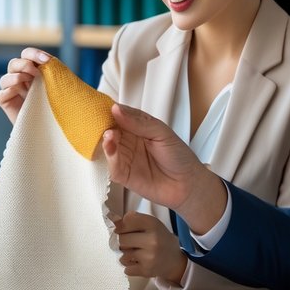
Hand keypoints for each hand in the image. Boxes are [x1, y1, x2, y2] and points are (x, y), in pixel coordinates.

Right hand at [0, 48, 51, 123]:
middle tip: (36, 73)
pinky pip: (0, 95)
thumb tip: (51, 62)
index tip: (46, 60)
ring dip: (15, 77)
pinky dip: (7, 92)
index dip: (34, 54)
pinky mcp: (6, 103)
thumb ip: (53, 73)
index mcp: (31, 71)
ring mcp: (11, 91)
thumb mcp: (56, 87)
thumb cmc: (55, 106)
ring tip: (26, 81)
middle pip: (14, 63)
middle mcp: (19, 78)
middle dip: (25, 64)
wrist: (49, 129)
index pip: (27, 54)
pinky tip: (17, 94)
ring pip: (4, 78)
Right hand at [102, 104, 227, 232]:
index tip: (103, 106)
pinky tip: (111, 148)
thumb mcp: (161, 133)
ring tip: (109, 135)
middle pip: (110, 130)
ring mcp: (125, 158)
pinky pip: (112, 166)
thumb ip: (139, 122)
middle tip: (102, 121)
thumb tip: (116, 109)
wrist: (188, 184)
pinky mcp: (123, 175)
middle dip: (104, 125)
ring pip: (109, 147)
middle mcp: (128, 141)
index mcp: (137, 127)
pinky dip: (110, 157)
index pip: (119, 115)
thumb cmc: (178, 156)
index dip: (111, 110)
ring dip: (106, 141)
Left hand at [113, 212, 187, 280]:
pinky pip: (126, 269)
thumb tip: (114, 222)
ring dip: (126, 256)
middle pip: (121, 239)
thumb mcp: (152, 224)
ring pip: (123, 255)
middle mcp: (152, 240)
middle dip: (124, 242)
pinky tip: (139, 263)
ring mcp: (149, 257)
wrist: (175, 262)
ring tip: (137, 254)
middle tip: (131, 244)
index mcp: (153, 225)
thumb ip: (135, 220)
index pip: (127, 221)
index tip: (123, 230)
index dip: (122, 226)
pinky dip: (130, 267)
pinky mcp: (146, 270)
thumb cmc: (160, 240)